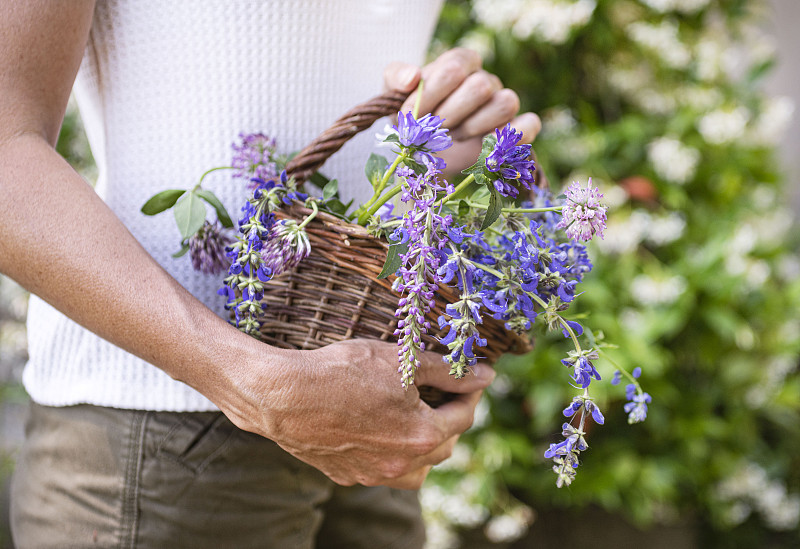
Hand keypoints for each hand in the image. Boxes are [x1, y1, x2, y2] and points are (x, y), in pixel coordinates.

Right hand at [219, 339, 492, 489]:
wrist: (283, 396)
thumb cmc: (342, 372)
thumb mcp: (400, 361)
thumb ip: (447, 371)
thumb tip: (485, 375)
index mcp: (422, 436)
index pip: (464, 415)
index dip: (471, 391)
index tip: (470, 376)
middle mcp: (402, 464)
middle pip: (444, 445)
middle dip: (450, 418)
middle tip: (443, 392)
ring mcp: (374, 474)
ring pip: (416, 469)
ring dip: (424, 446)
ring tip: (416, 418)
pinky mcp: (348, 475)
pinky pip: (383, 470)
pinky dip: (391, 453)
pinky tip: (379, 429)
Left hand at [384, 47, 541, 174]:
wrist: (423, 151)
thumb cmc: (411, 117)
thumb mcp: (394, 95)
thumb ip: (396, 76)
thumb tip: (413, 77)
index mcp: (460, 63)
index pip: (455, 66)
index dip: (432, 93)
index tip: (411, 116)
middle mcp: (485, 80)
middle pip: (481, 86)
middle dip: (450, 114)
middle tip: (432, 130)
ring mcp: (501, 104)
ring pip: (506, 103)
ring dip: (474, 126)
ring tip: (453, 137)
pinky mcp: (513, 131)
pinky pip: (529, 125)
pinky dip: (513, 137)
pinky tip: (486, 149)